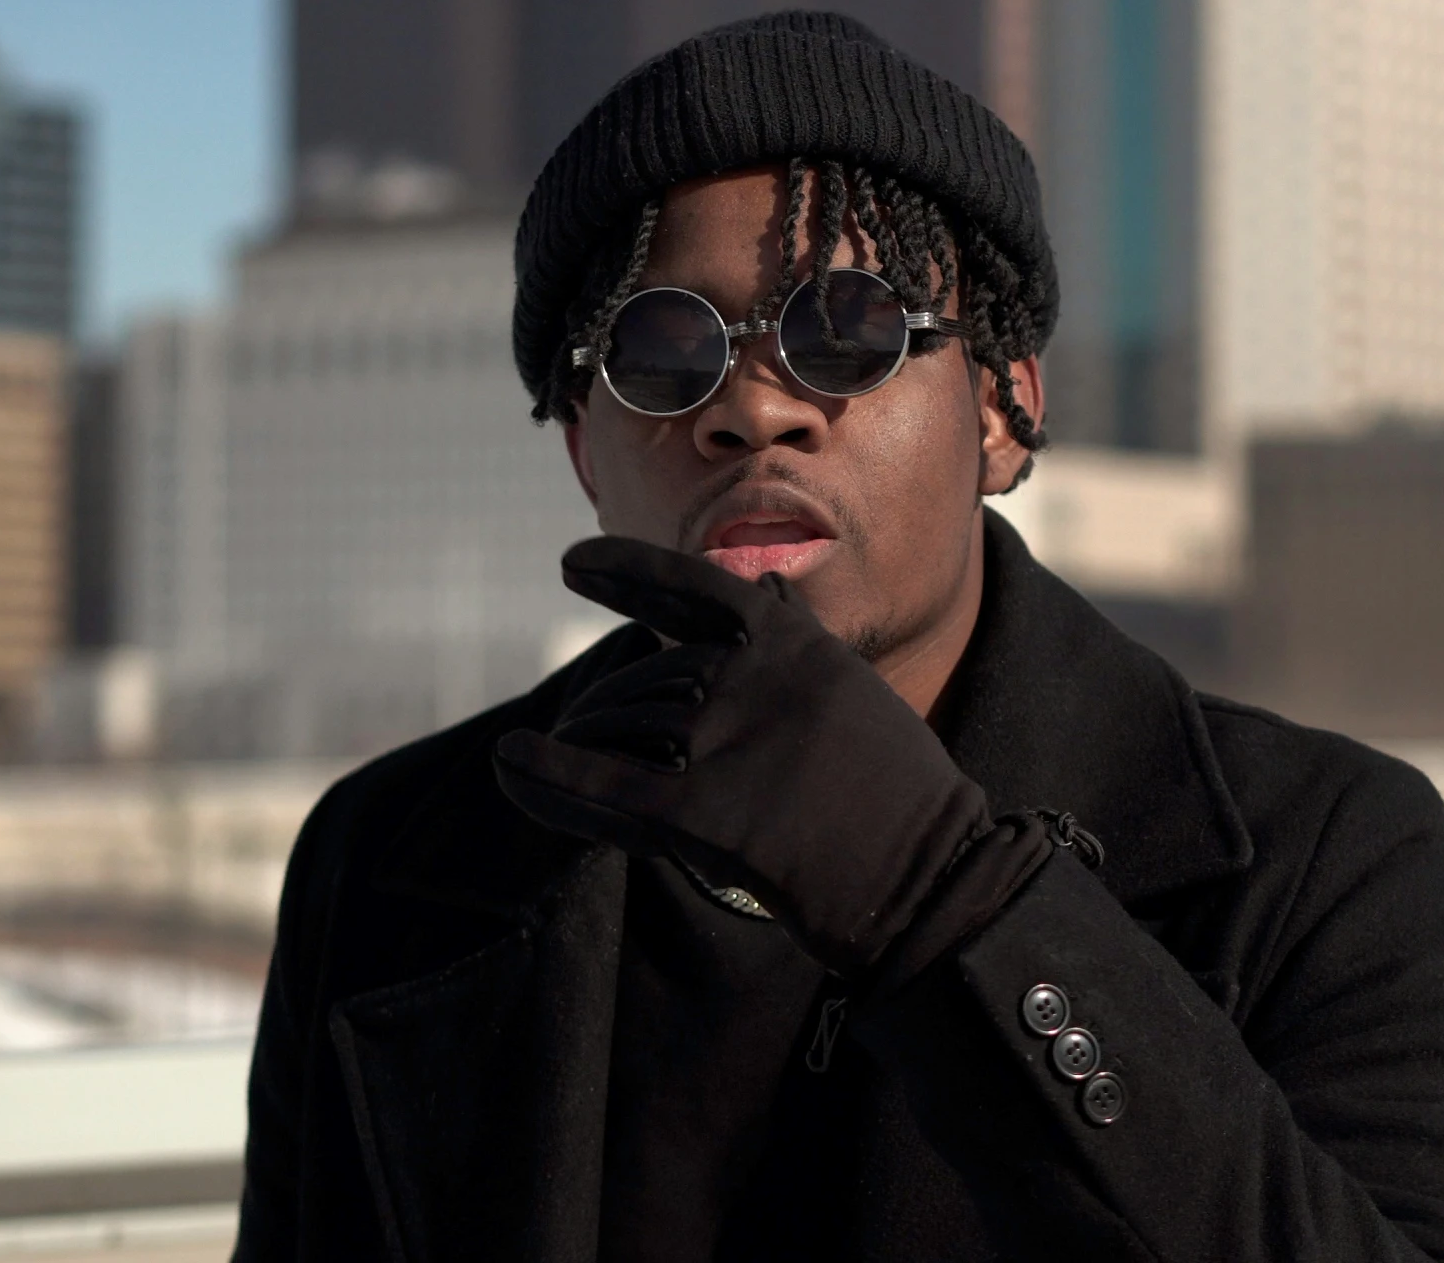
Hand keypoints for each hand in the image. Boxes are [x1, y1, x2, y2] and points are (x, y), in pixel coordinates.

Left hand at [493, 536, 992, 976]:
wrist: (933, 879)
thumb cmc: (900, 797)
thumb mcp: (857, 694)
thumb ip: (801, 645)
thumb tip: (767, 590)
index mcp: (798, 647)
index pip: (699, 589)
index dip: (630, 571)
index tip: (571, 563)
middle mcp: (759, 683)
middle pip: (652, 675)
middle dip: (606, 702)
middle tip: (575, 725)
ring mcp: (732, 746)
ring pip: (624, 728)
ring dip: (576, 739)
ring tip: (538, 760)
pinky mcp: (709, 815)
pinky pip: (607, 788)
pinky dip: (550, 775)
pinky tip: (510, 761)